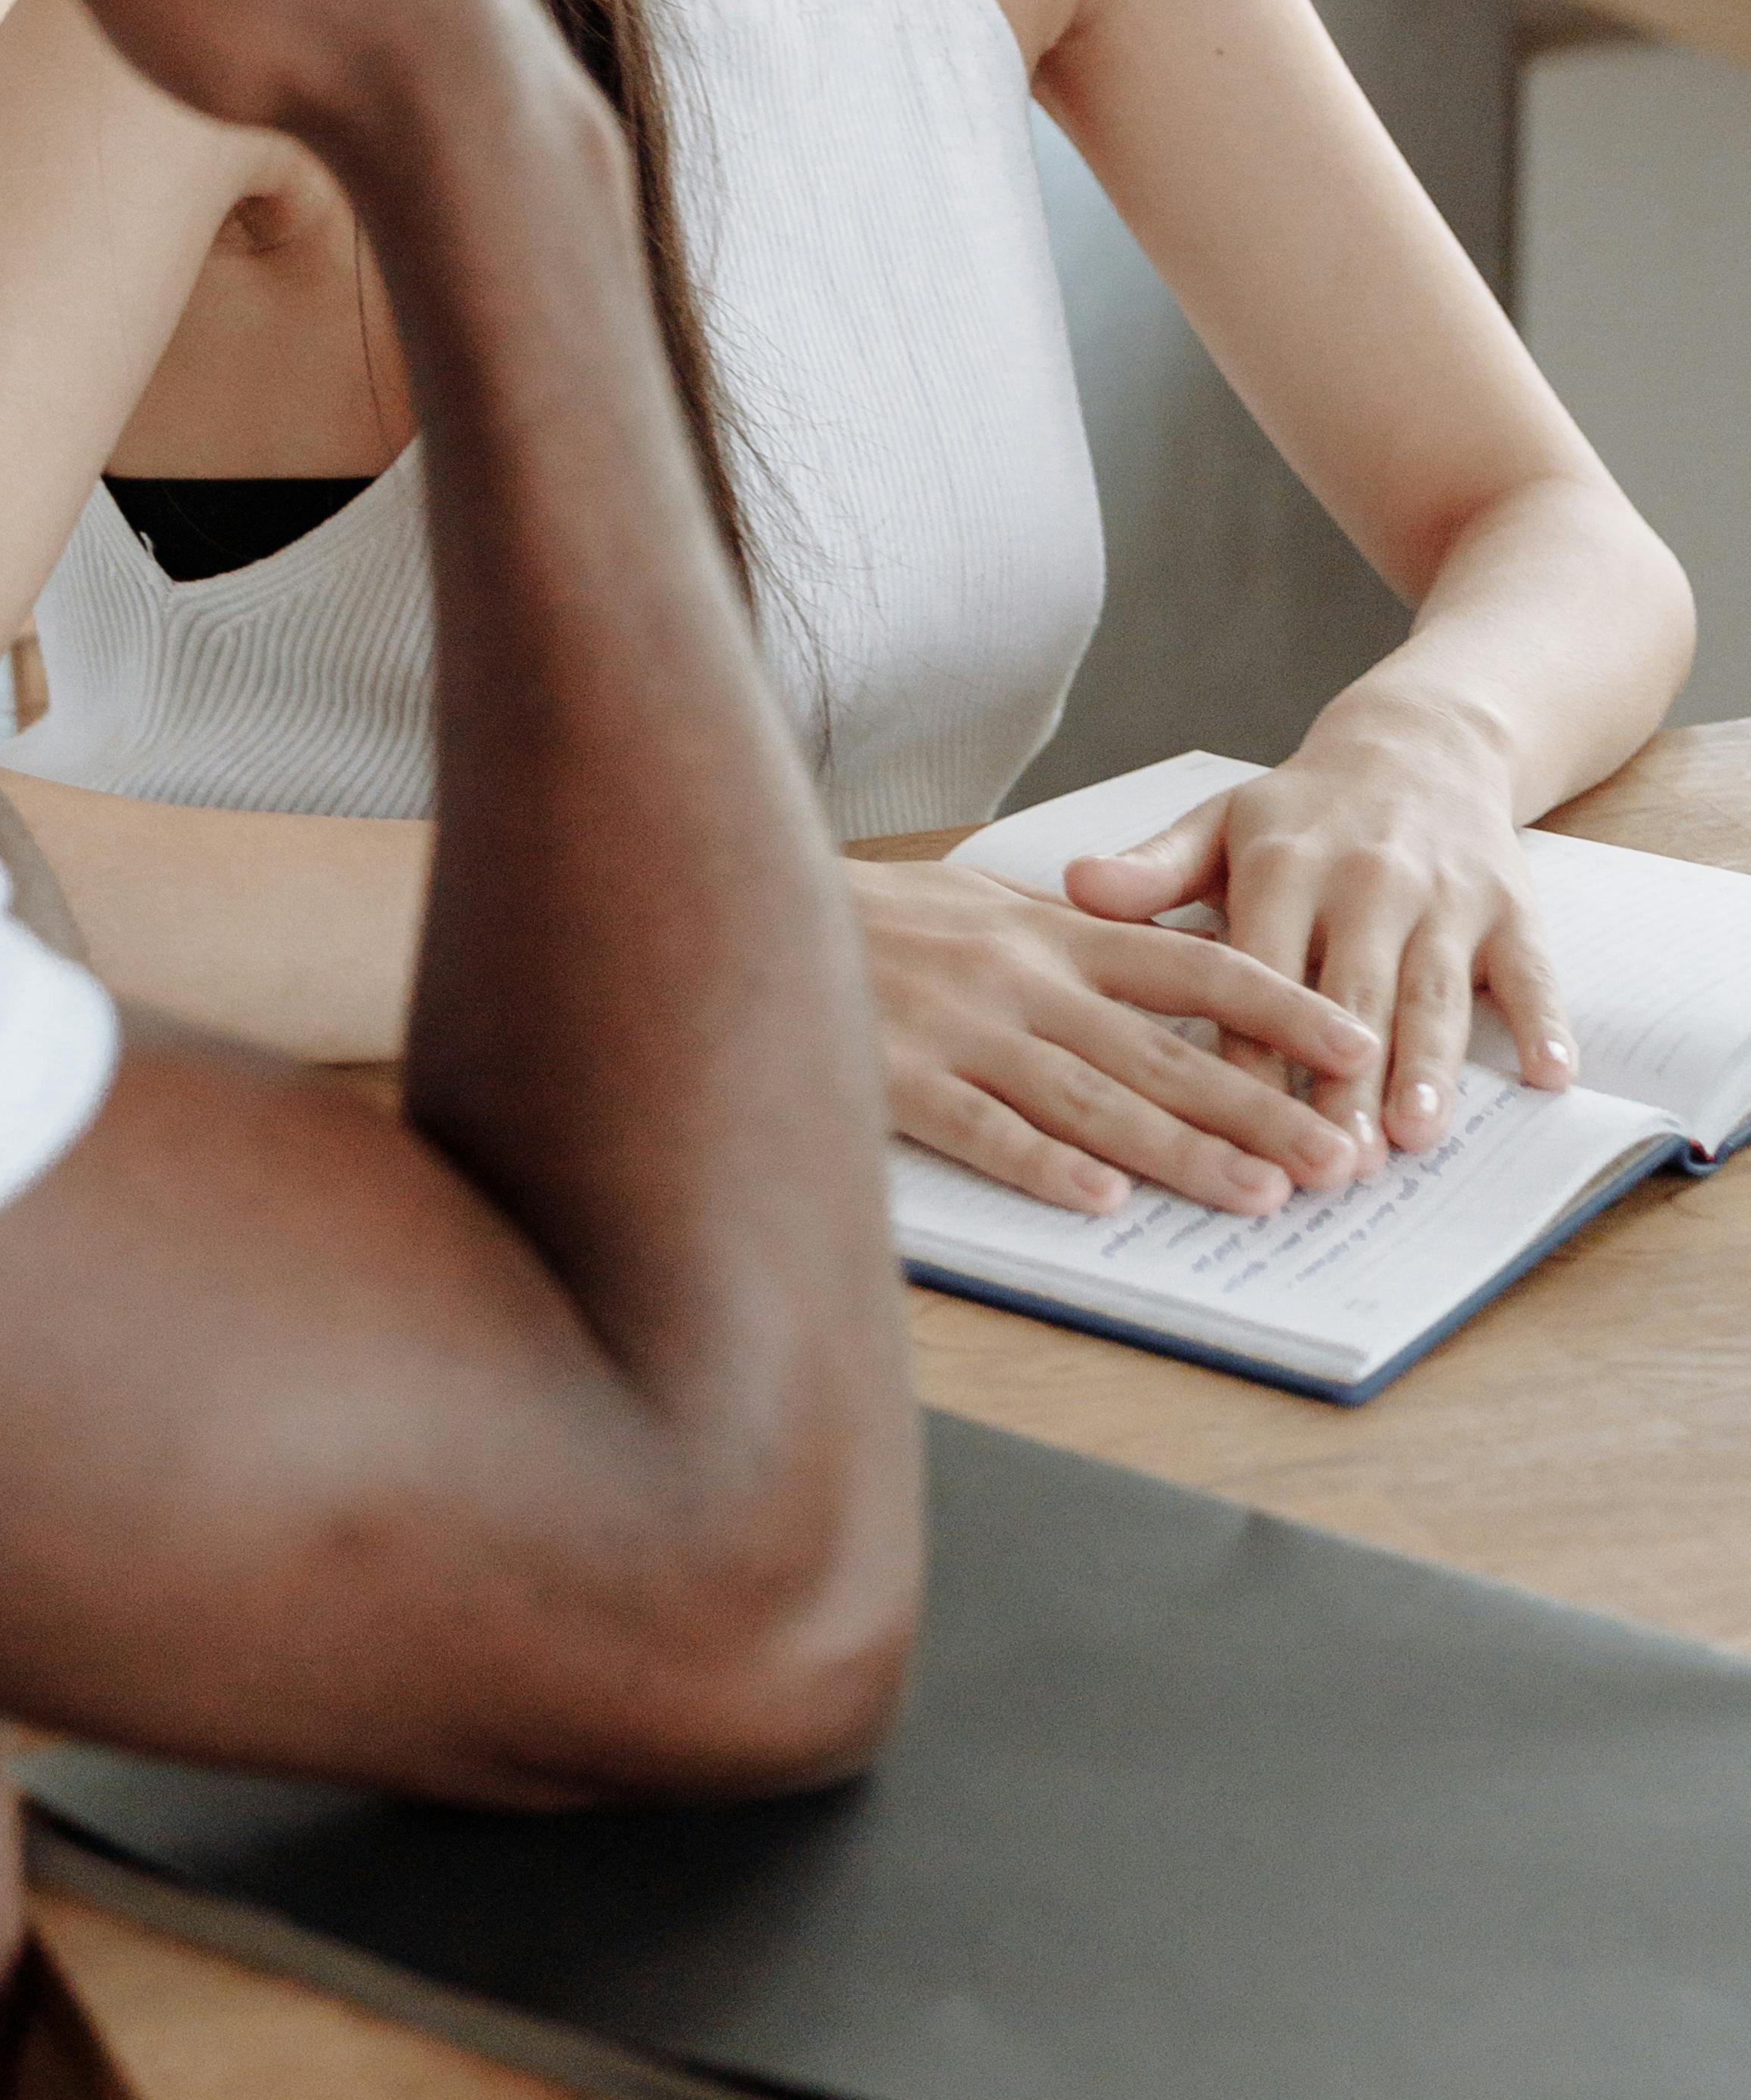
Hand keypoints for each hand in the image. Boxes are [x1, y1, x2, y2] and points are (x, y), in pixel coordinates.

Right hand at [853, 857, 1372, 1215]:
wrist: (743, 898)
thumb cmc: (869, 914)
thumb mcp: (979, 902)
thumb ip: (1064, 937)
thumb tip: (1157, 961)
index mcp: (1050, 930)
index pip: (1192, 965)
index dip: (1280, 1005)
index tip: (1356, 1044)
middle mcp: (1022, 978)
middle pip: (1164, 1050)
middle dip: (1262, 1105)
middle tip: (1342, 1157)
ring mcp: (960, 1030)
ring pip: (1092, 1100)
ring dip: (1182, 1152)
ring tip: (1261, 1194)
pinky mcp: (894, 1077)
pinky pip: (981, 1130)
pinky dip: (1043, 1165)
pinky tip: (1101, 1201)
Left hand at [1064, 725, 1575, 1150]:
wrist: (1419, 747)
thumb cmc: (1302, 812)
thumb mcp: (1219, 825)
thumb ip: (1152, 869)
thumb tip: (1073, 885)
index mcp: (1283, 866)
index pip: (1257, 970)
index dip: (1246, 1049)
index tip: (1231, 1122)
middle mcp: (1366, 881)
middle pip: (1351, 996)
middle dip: (1343, 1083)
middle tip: (1332, 1162)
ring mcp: (1444, 896)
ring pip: (1434, 991)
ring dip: (1430, 1065)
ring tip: (1418, 1136)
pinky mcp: (1510, 906)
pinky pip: (1531, 968)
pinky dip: (1546, 1019)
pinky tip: (1550, 1074)